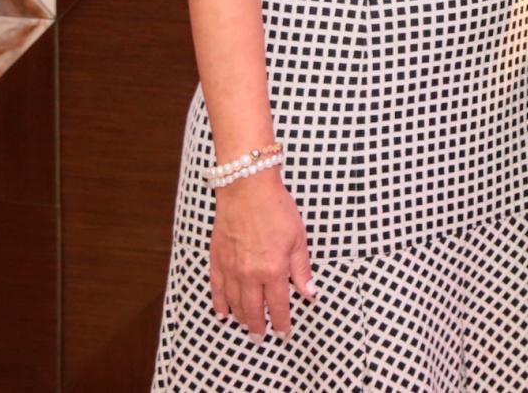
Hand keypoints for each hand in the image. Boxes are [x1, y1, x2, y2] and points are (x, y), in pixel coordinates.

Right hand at [209, 171, 313, 339]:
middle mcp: (250, 274)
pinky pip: (217, 289)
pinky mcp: (217, 260)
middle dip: (259, 327)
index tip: (284, 333)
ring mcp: (231, 268)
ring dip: (241, 318)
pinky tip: (223, 313)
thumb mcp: (298, 238)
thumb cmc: (276, 209)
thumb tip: (309, 292)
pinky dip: (220, 303)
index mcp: (273, 270)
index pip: (278, 305)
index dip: (282, 322)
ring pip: (235, 303)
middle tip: (262, 338)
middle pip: (253, 310)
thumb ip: (302, 268)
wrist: (247, 189)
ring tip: (247, 327)